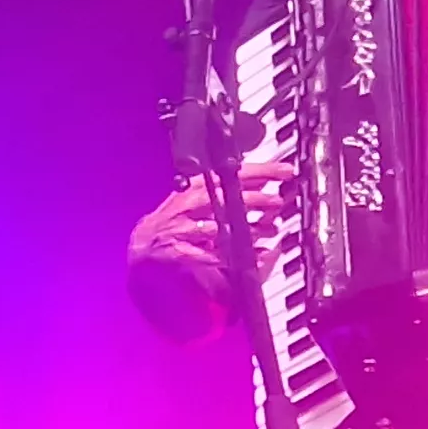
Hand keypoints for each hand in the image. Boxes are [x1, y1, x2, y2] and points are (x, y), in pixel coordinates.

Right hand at [127, 161, 291, 279]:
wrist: (142, 247)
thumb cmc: (172, 221)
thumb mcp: (195, 196)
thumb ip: (225, 188)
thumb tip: (262, 180)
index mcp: (192, 188)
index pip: (230, 174)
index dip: (261, 171)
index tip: (284, 171)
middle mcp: (186, 207)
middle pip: (228, 198)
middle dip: (257, 200)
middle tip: (278, 201)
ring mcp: (183, 231)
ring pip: (223, 228)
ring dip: (251, 229)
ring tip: (270, 230)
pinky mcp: (182, 255)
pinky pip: (217, 256)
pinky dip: (240, 257)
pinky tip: (257, 255)